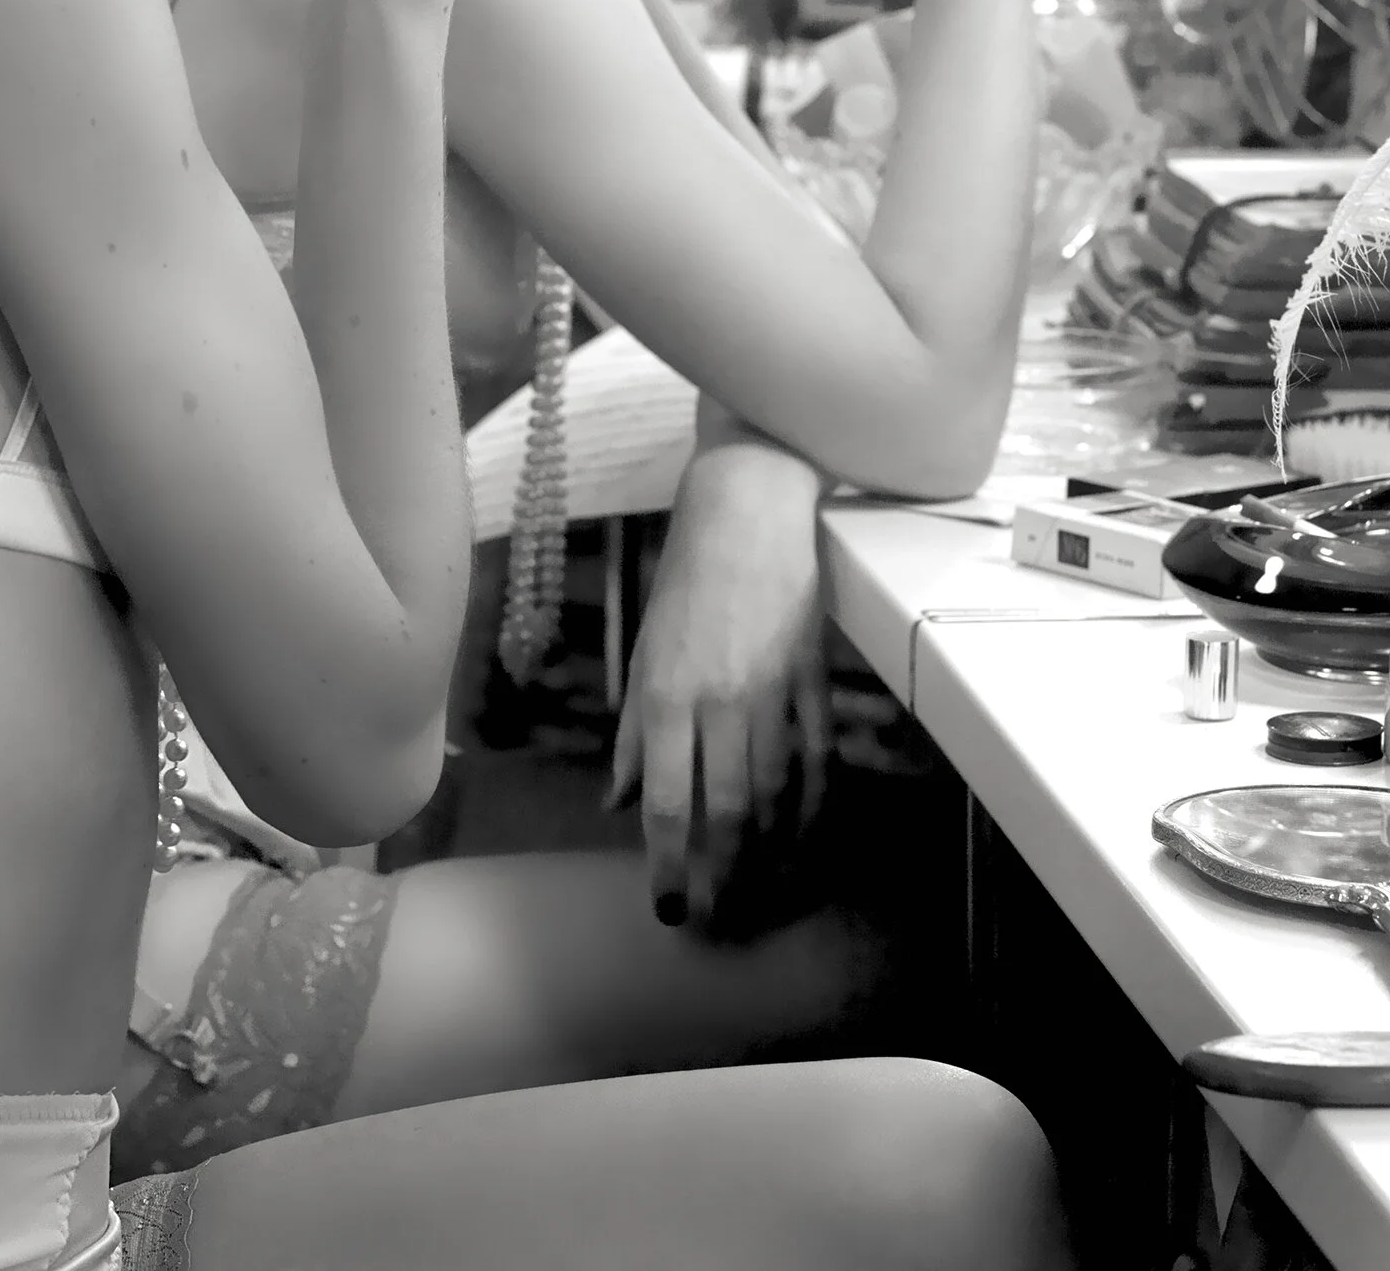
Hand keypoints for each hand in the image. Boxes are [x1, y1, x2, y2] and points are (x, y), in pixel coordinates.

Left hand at [606, 444, 829, 935]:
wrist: (748, 514)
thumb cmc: (684, 584)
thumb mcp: (642, 654)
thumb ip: (631, 733)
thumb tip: (616, 804)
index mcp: (666, 696)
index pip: (665, 800)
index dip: (667, 862)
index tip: (669, 910)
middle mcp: (719, 701)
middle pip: (726, 810)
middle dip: (723, 874)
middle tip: (719, 918)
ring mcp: (773, 691)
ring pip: (775, 793)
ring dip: (768, 851)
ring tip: (759, 889)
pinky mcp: (813, 678)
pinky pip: (817, 757)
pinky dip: (813, 804)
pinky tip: (804, 836)